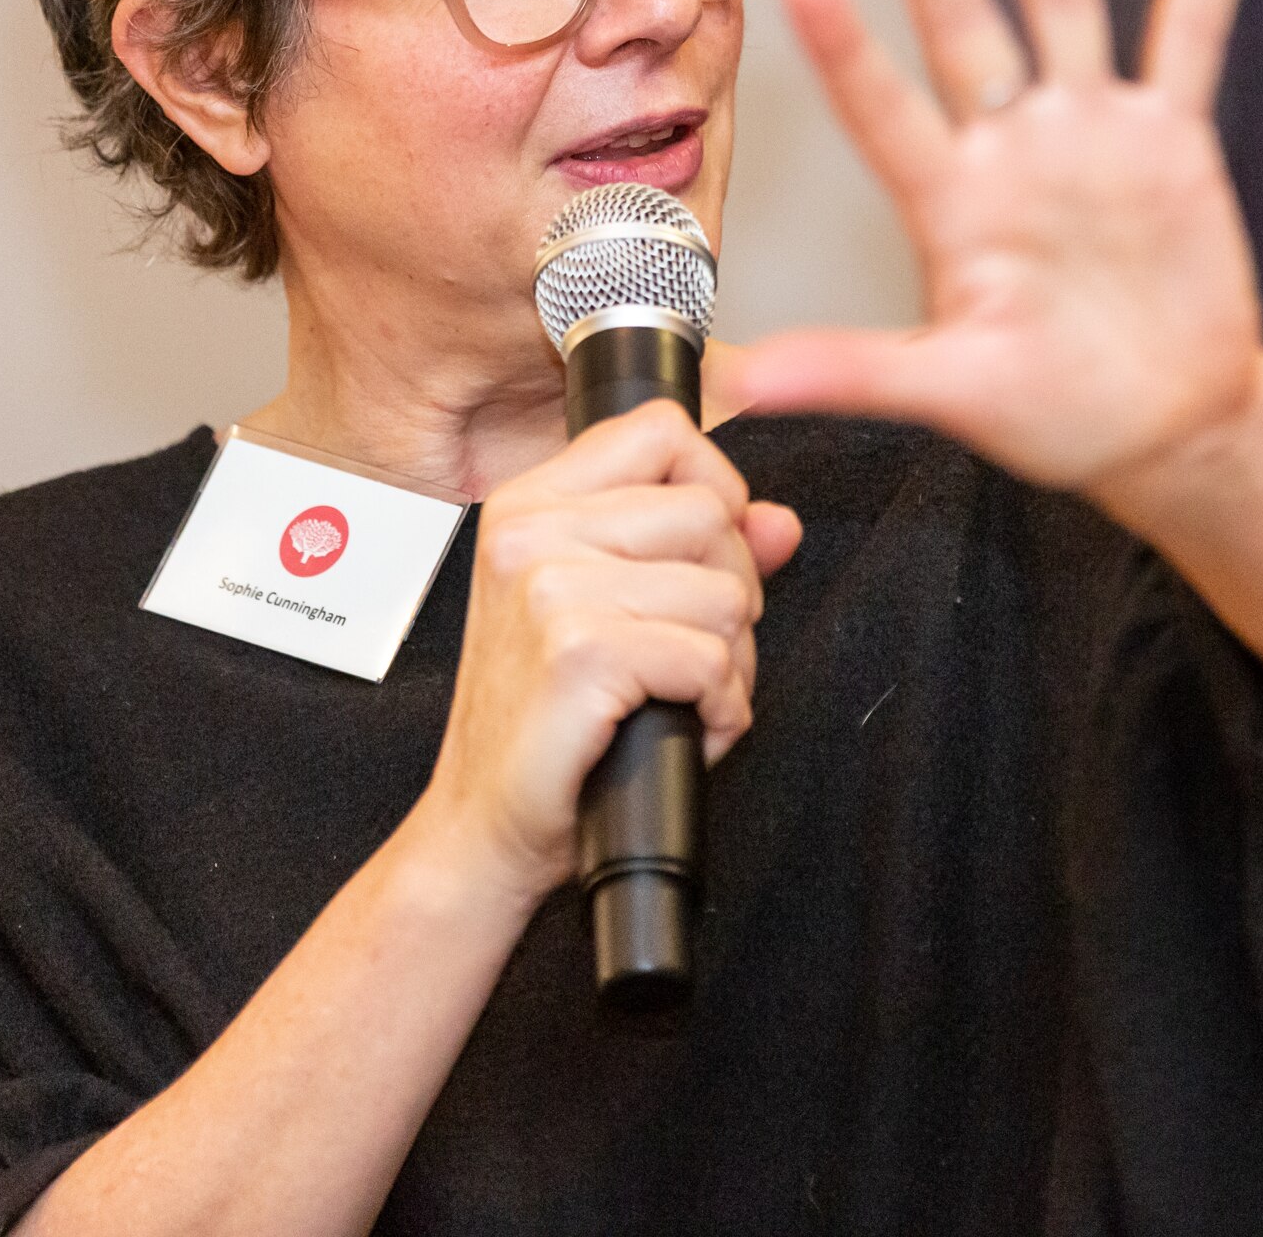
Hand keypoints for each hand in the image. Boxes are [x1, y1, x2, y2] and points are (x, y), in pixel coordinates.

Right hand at [410, 401, 801, 909]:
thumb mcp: (613, 614)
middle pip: (712, 514)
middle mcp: (531, 532)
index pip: (663, 432)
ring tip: (677, 697)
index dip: (715, 491)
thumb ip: (699, 555)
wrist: (482, 830)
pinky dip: (719, 710)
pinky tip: (678, 728)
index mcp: (529, 505)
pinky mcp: (580, 653)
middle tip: (685, 655)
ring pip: (725, 593)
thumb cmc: (546, 726)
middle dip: (732, 594)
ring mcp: (550, 589)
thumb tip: (780, 522)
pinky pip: (711, 660)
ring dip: (729, 663)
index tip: (701, 557)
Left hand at [734, 0, 1262, 503]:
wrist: (1163, 427)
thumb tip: (742, 384)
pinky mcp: (1170, 138)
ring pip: (1063, 1)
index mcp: (949, 204)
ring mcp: (1088, 133)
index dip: (846, 50)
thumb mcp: (954, 394)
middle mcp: (1008, 148)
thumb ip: (858, 373)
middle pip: (960, 24)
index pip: (883, 110)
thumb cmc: (1049, 415)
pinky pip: (1191, 36)